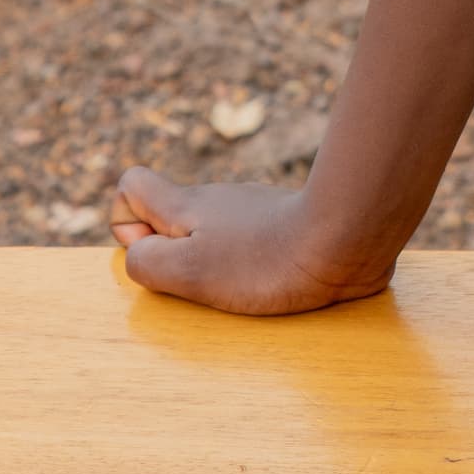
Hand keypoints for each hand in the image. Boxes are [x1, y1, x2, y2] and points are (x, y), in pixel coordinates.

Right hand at [108, 168, 398, 315]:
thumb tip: (136, 254)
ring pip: (214, 231)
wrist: (346, 239)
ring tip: (246, 288)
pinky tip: (275, 284)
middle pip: (173, 215)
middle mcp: (216, 198)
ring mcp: (253, 209)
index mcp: (186, 204)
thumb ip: (146, 261)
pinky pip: (251, 243)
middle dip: (175, 254)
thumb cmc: (264, 263)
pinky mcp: (286, 224)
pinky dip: (253, 266)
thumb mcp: (188, 271)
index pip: (132, 185)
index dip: (127, 225)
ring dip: (217, 263)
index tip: (158, 254)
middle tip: (207, 281)